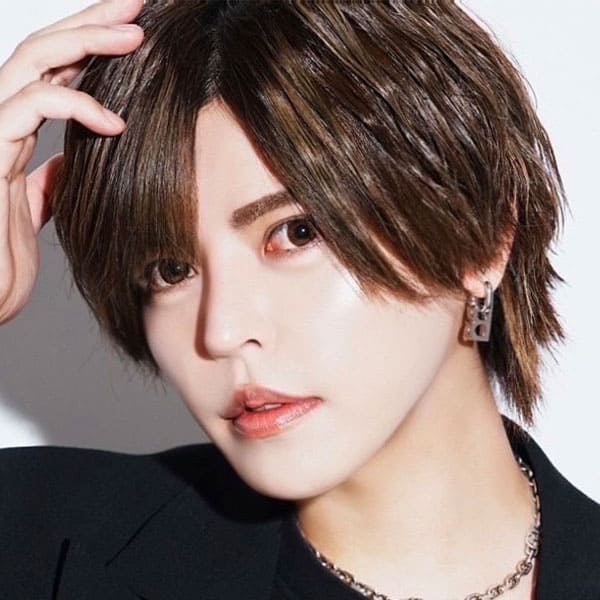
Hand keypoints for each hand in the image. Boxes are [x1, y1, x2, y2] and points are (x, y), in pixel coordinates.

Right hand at [0, 0, 144, 323]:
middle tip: (138, 3)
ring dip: (86, 42)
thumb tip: (73, 159)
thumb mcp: (37, 210)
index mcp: (14, 131)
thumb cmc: (1, 259)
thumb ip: (50, 179)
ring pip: (32, 61)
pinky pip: (30, 105)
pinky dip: (75, 104)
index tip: (135, 29)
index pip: (54, 72)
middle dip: (91, 21)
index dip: (90, 44)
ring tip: (136, 36)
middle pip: (44, 50)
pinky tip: (113, 121)